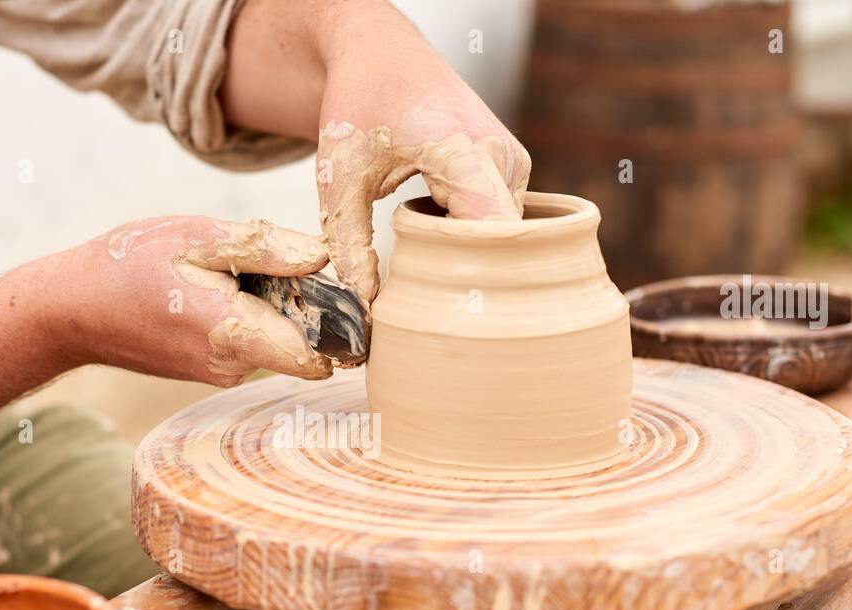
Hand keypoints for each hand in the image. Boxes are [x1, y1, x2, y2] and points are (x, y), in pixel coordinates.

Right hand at [51, 216, 332, 386]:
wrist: (71, 310)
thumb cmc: (129, 266)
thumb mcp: (198, 237)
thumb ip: (266, 248)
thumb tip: (322, 259)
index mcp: (238, 336)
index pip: (321, 357)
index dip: (341, 326)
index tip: (340, 290)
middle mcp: (235, 366)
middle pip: (302, 341)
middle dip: (301, 303)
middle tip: (270, 261)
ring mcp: (221, 373)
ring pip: (274, 338)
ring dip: (268, 304)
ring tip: (225, 271)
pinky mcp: (209, 369)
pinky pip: (248, 340)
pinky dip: (244, 312)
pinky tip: (208, 288)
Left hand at [315, 14, 530, 304]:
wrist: (379, 54)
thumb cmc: (358, 107)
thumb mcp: (338, 181)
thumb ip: (349, 248)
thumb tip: (363, 312)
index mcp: (463, 151)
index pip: (491, 237)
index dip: (474, 280)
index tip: (443, 310)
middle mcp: (500, 156)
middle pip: (502, 247)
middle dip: (471, 279)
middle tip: (431, 306)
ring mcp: (513, 164)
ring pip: (506, 240)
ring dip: (471, 259)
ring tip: (426, 264)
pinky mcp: (512, 171)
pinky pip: (503, 224)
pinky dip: (474, 240)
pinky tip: (438, 238)